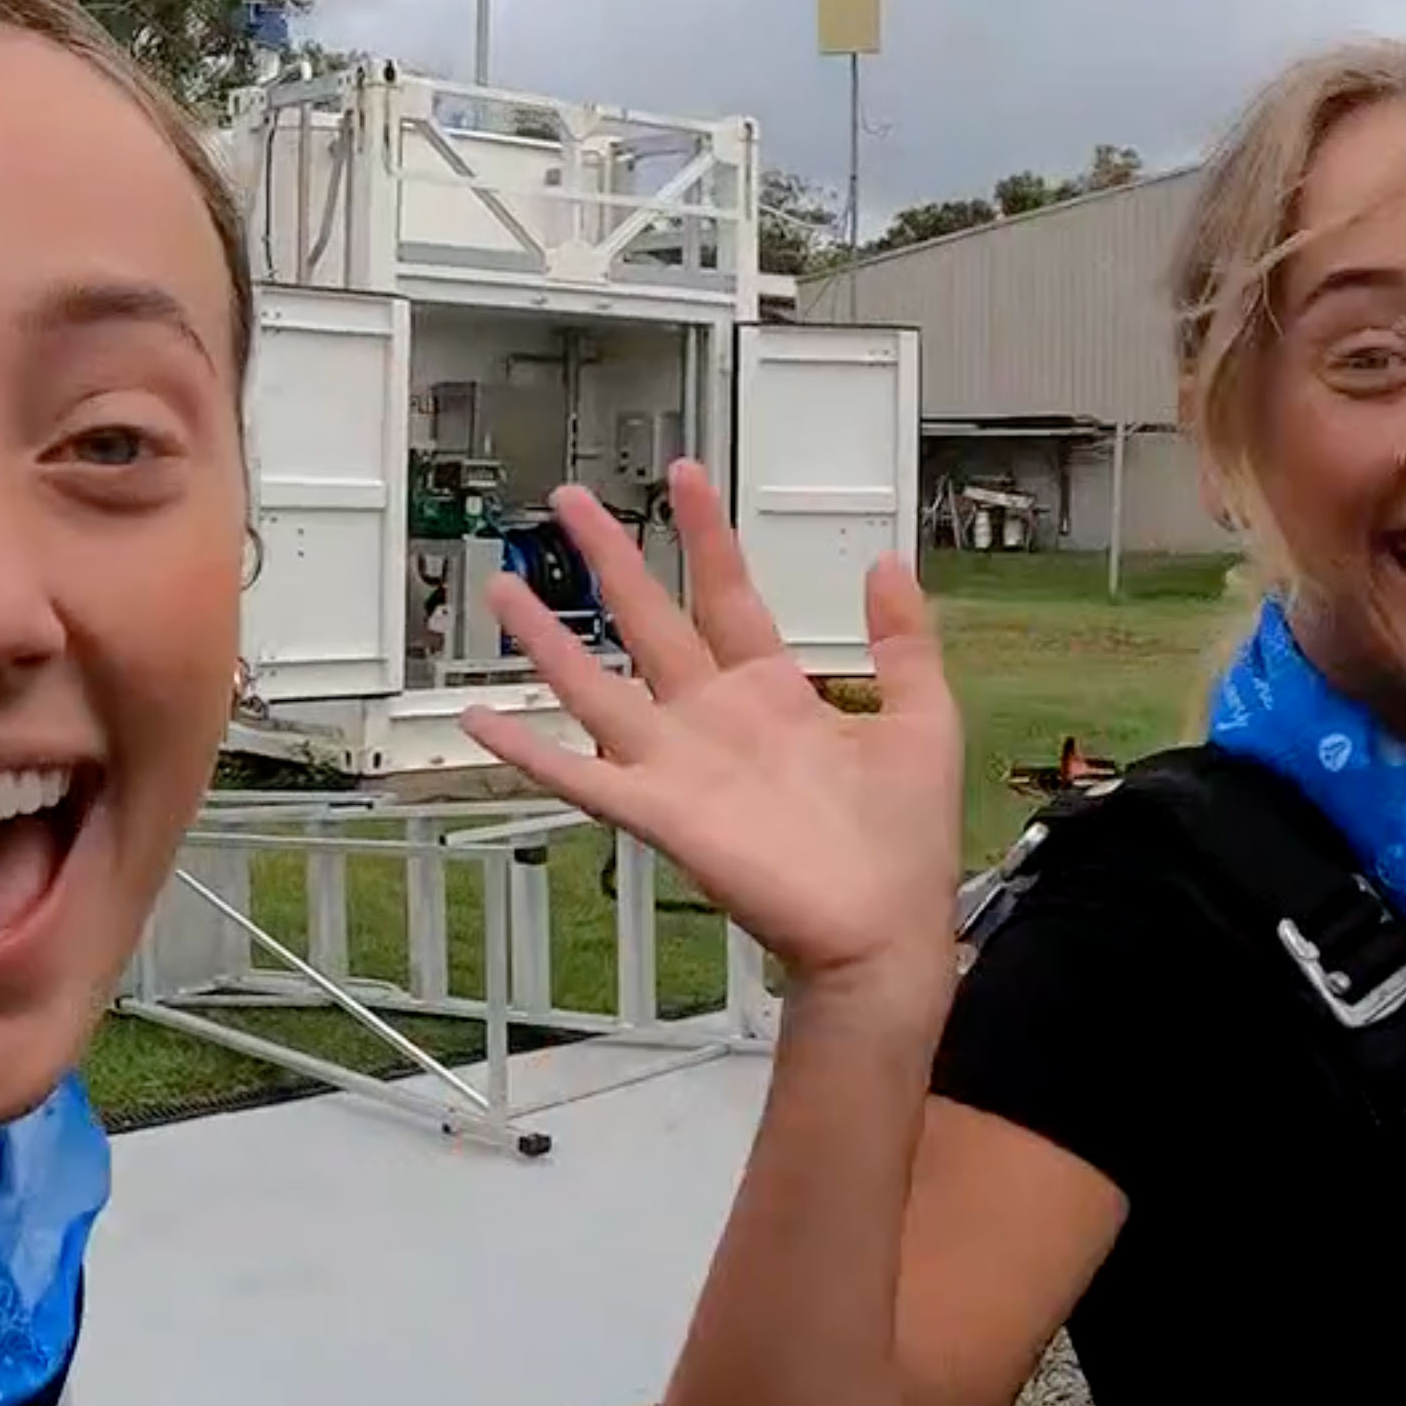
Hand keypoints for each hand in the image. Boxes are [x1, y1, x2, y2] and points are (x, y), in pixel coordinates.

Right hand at [455, 461, 968, 991]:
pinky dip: (527, 751)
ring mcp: (679, 764)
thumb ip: (903, 641)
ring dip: (548, 639)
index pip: (726, 591)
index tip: (685, 475)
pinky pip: (578, 776)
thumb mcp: (923, 718)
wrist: (886, 930)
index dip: (705, 533)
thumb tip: (889, 563)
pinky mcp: (658, 813)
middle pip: (646, 619)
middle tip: (569, 500)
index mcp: (773, 692)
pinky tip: (482, 718)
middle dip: (609, 557)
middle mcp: (714, 719)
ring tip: (503, 588)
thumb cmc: (903, 842)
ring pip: (596, 686)